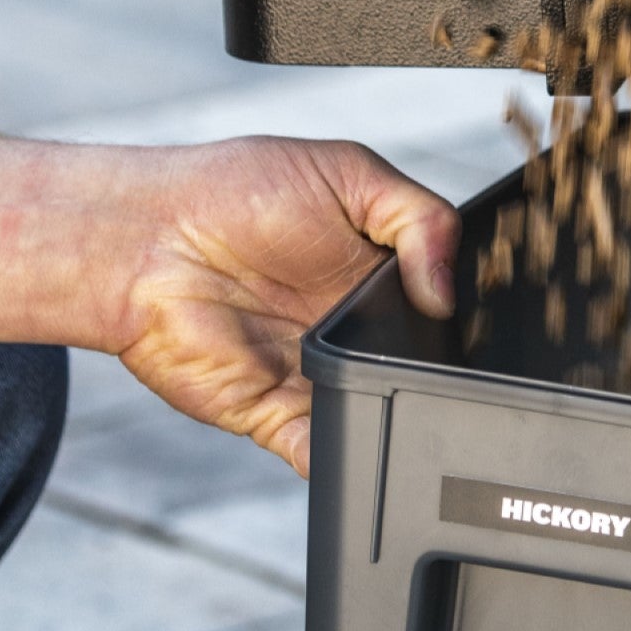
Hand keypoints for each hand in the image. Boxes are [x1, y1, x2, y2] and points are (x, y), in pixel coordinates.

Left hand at [108, 138, 458, 477]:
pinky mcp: (277, 415)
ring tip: (395, 382)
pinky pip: (325, 452)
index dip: (468, 312)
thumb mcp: (349, 172)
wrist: (143, 240)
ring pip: (380, 414)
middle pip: (421, 369)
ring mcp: (320, 376)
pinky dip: (345, 457)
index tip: (487, 313)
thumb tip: (446, 292)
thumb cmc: (235, 190)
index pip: (447, 307)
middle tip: (438, 352)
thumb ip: (420, 219)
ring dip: (395, 410)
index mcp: (381, 273)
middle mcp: (356, 330)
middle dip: (439, 370)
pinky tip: (356, 430)